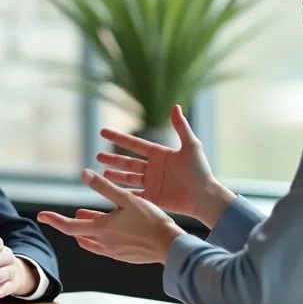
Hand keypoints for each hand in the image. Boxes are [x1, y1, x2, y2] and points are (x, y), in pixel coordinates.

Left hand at [37, 169, 185, 264]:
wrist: (169, 246)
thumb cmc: (151, 221)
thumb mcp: (126, 199)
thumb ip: (104, 187)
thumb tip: (84, 173)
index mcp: (101, 230)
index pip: (69, 226)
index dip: (53, 220)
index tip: (41, 216)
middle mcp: (103, 244)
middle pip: (78, 234)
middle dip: (67, 224)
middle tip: (57, 217)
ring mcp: (113, 252)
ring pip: (90, 241)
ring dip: (83, 229)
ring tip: (82, 216)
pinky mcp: (122, 256)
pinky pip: (102, 247)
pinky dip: (97, 236)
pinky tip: (104, 230)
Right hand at [98, 105, 233, 226]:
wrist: (205, 196)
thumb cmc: (200, 170)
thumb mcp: (191, 146)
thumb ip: (181, 127)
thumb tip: (175, 106)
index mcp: (159, 154)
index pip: (134, 144)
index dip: (119, 138)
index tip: (103, 132)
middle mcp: (153, 168)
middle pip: (128, 162)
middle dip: (112, 158)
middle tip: (97, 155)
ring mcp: (152, 183)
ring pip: (128, 178)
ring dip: (114, 175)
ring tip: (100, 172)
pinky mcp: (153, 197)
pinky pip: (134, 194)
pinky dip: (122, 192)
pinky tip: (111, 190)